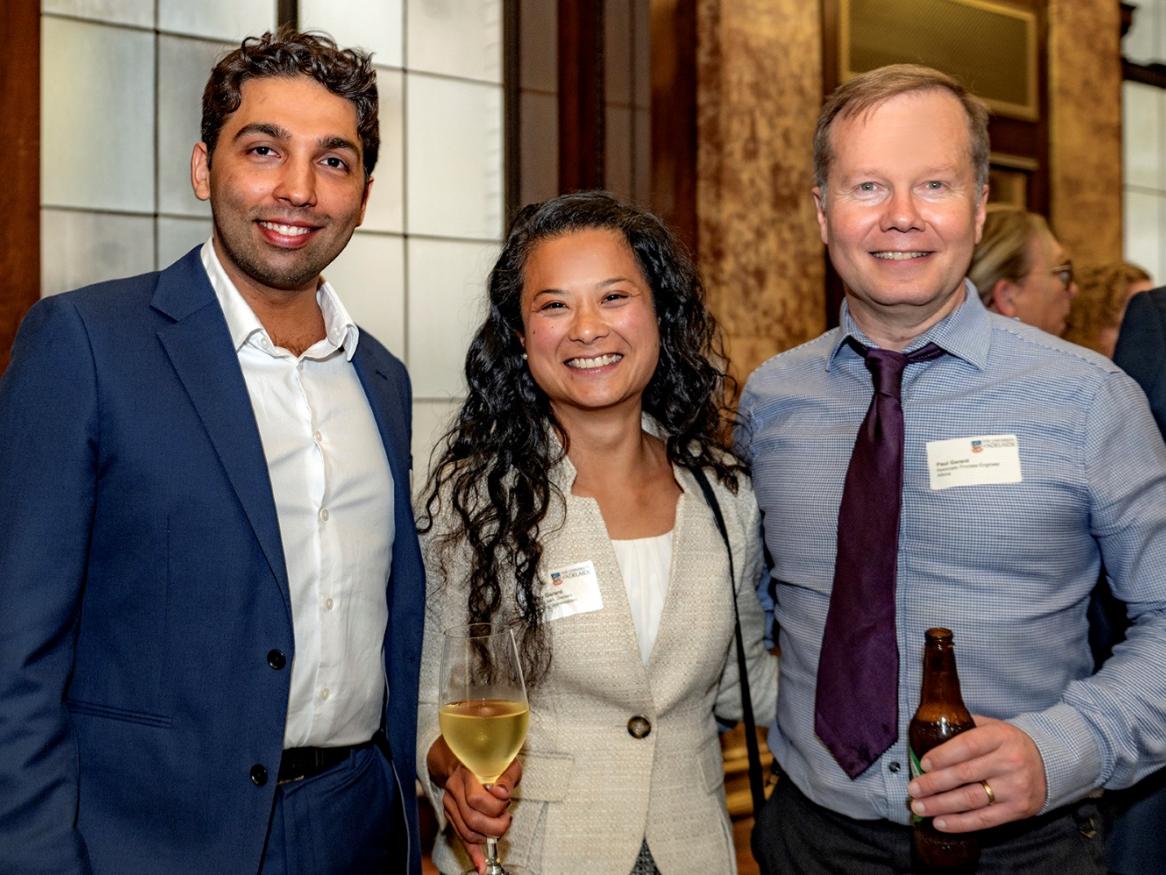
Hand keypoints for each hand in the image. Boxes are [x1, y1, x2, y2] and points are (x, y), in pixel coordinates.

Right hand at [428, 738, 522, 873]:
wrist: (463, 758)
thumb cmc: (489, 760)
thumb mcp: (505, 762)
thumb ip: (507, 777)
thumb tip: (502, 794)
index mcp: (467, 773)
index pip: (477, 799)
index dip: (496, 805)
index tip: (507, 800)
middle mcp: (454, 789)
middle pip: (472, 819)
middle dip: (494, 826)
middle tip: (506, 819)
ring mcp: (450, 803)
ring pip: (466, 831)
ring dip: (487, 836)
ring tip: (499, 827)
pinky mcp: (450, 814)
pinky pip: (461, 837)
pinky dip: (473, 853)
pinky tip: (481, 865)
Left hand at [906, 716, 1045, 831]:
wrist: (1048, 764)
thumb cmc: (1009, 744)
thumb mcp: (992, 727)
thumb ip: (965, 727)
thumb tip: (927, 732)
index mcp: (1001, 737)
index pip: (967, 746)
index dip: (942, 756)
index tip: (922, 764)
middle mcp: (1009, 762)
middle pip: (965, 775)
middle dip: (934, 784)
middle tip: (913, 789)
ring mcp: (1015, 788)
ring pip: (971, 799)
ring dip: (941, 805)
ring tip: (919, 807)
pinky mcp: (1018, 810)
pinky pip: (984, 819)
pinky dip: (959, 823)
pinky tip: (940, 822)